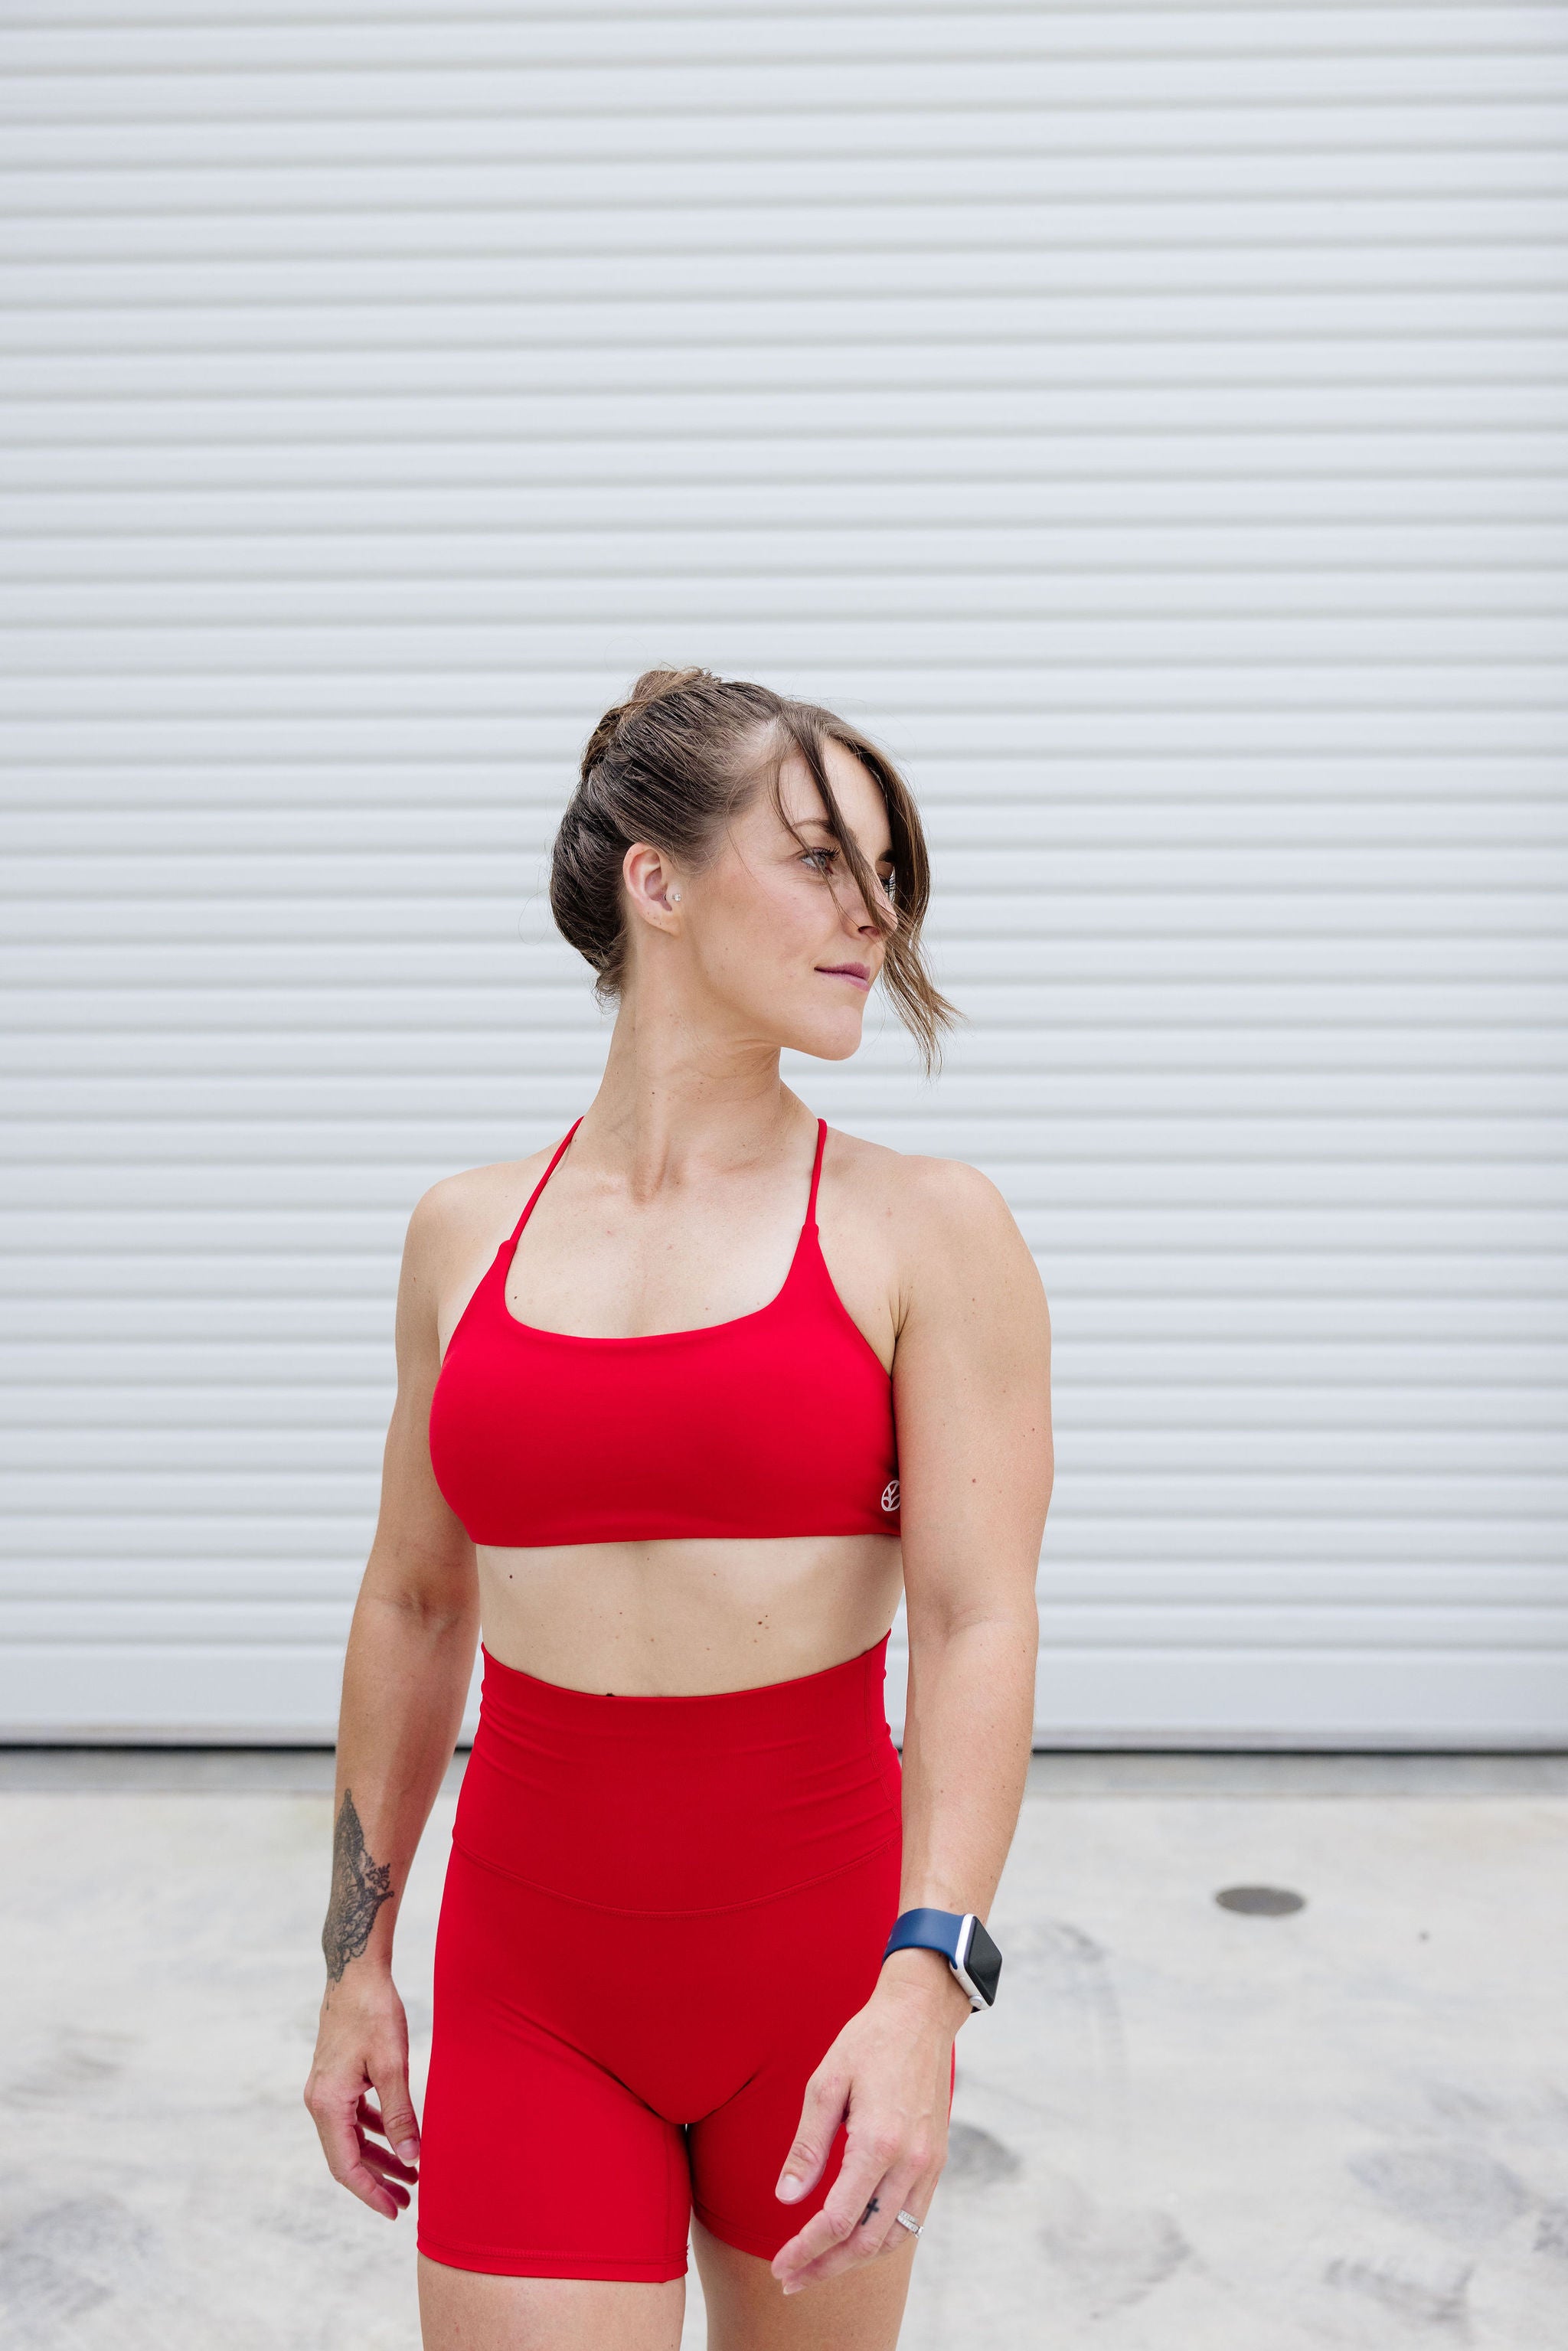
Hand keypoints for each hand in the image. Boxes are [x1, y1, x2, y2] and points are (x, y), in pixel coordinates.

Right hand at [303, 1972, 421, 2219]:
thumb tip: (411, 2158)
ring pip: (351, 2137)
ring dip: (379, 2156)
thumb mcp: (392, 2066)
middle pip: (347, 2156)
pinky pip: (354, 2116)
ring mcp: (326, 2089)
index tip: (394, 2211)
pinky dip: (374, 2131)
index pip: (345, 2166)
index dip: (370, 2192)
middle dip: (377, 2180)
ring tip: (411, 2175)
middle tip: (408, 2201)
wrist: (355, 1971)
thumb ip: (399, 2115)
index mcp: (327, 2104)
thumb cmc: (374, 2013)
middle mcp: (320, 2101)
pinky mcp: (336, 2077)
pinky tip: (397, 2139)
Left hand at [770, 1965, 962, 2295]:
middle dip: (826, 2267)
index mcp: (878, 2142)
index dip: (806, 2250)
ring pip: (893, 2236)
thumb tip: (787, 2199)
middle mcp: (910, 2161)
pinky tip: (856, 2238)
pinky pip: (912, 2216)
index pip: (838, 2219)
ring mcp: (929, 2163)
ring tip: (819, 2266)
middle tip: (791, 2280)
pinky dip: (883, 2237)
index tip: (780, 2268)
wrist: (921, 2015)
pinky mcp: (936, 2159)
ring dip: (854, 2259)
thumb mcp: (825, 2084)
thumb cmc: (868, 2042)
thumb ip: (807, 2147)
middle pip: (866, 2240)